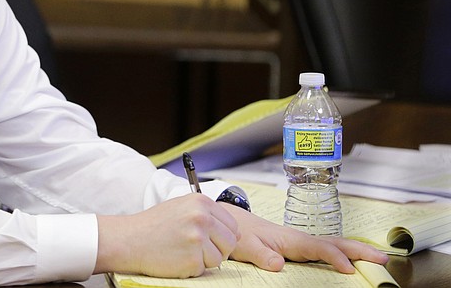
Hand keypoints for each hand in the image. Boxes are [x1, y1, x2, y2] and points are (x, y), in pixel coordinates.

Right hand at [94, 195, 388, 278]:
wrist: (125, 236)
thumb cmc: (162, 235)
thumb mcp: (201, 230)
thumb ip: (236, 241)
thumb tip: (274, 262)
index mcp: (223, 209)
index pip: (280, 231)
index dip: (319, 246)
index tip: (352, 261)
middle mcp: (220, 214)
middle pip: (278, 240)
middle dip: (319, 253)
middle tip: (353, 267)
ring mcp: (208, 229)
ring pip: (233, 258)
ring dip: (212, 261)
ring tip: (184, 252)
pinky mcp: (197, 247)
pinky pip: (212, 267)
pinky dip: (197, 268)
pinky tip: (176, 257)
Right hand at [95, 193, 240, 277]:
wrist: (130, 239)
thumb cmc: (155, 224)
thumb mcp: (182, 207)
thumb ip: (208, 215)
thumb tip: (236, 232)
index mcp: (202, 202)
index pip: (233, 225)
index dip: (223, 236)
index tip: (209, 238)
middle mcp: (202, 218)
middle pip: (230, 243)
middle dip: (217, 250)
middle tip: (195, 248)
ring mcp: (197, 238)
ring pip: (219, 259)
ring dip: (204, 260)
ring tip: (182, 250)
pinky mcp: (192, 259)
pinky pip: (203, 269)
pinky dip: (191, 268)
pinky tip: (176, 257)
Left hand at [222, 203, 388, 273]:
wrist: (234, 223)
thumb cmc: (241, 234)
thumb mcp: (246, 246)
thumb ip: (262, 255)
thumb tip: (279, 264)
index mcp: (291, 239)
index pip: (318, 248)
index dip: (335, 258)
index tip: (349, 269)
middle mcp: (300, 238)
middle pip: (335, 242)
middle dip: (359, 249)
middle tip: (383, 258)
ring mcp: (302, 242)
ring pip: (334, 244)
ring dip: (356, 250)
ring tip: (377, 257)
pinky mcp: (300, 246)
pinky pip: (326, 249)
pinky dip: (343, 252)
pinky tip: (352, 259)